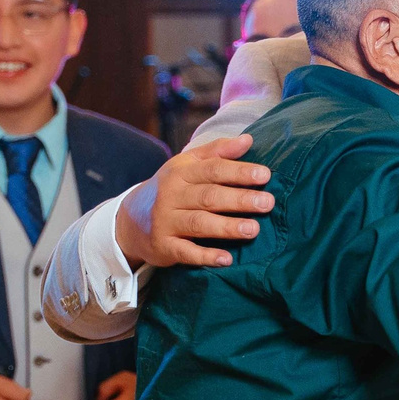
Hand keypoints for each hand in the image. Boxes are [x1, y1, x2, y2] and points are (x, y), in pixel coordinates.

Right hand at [116, 135, 274, 269]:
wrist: (131, 220)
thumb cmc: (172, 189)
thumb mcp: (187, 165)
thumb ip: (217, 152)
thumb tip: (248, 139)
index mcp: (180, 172)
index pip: (212, 169)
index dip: (239, 171)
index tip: (265, 175)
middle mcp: (171, 196)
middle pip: (209, 196)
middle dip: (240, 199)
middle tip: (268, 203)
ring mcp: (165, 222)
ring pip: (199, 223)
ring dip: (227, 227)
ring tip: (253, 229)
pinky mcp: (163, 246)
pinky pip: (186, 252)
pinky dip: (205, 256)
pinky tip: (226, 260)